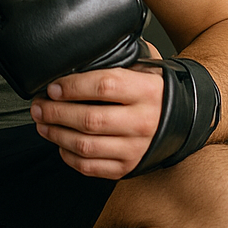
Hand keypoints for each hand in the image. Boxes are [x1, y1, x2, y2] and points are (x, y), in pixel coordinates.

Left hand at [30, 42, 163, 179]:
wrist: (188, 120)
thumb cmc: (155, 90)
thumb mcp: (144, 67)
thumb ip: (116, 62)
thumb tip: (76, 59)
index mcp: (146, 91)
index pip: (103, 86)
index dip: (72, 87)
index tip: (52, 87)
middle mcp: (142, 122)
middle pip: (89, 119)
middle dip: (55, 112)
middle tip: (38, 106)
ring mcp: (136, 148)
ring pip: (86, 146)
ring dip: (56, 134)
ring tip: (42, 123)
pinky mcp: (129, 167)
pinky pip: (91, 167)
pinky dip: (69, 157)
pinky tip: (59, 144)